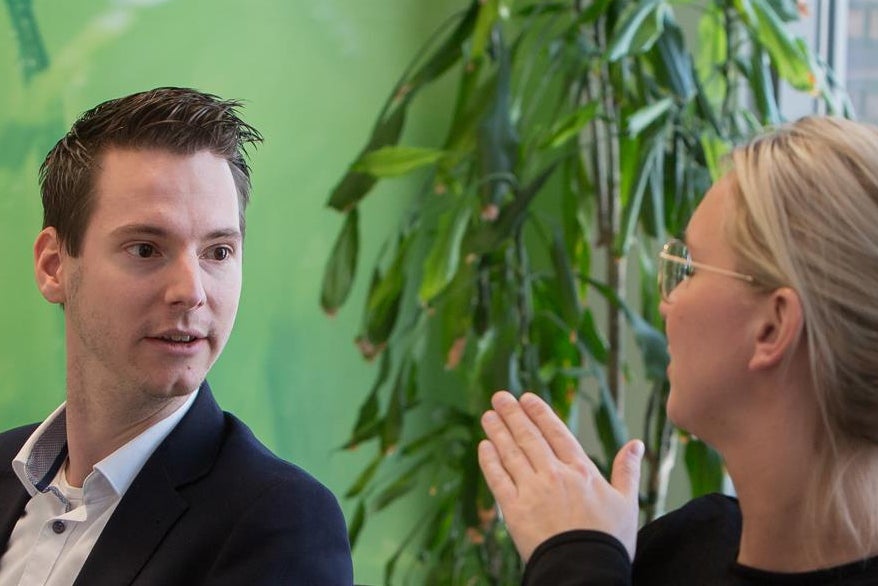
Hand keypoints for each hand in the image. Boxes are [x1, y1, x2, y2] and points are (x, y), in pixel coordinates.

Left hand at [478, 390, 643, 561]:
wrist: (587, 572)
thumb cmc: (610, 540)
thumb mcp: (627, 503)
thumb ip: (628, 470)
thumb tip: (637, 444)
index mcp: (581, 470)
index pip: (556, 433)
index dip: (539, 413)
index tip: (526, 397)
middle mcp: (555, 475)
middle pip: (530, 437)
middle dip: (513, 414)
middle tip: (500, 397)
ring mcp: (533, 491)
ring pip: (511, 453)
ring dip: (498, 432)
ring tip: (488, 416)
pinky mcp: (514, 510)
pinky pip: (498, 479)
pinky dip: (490, 461)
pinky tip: (484, 447)